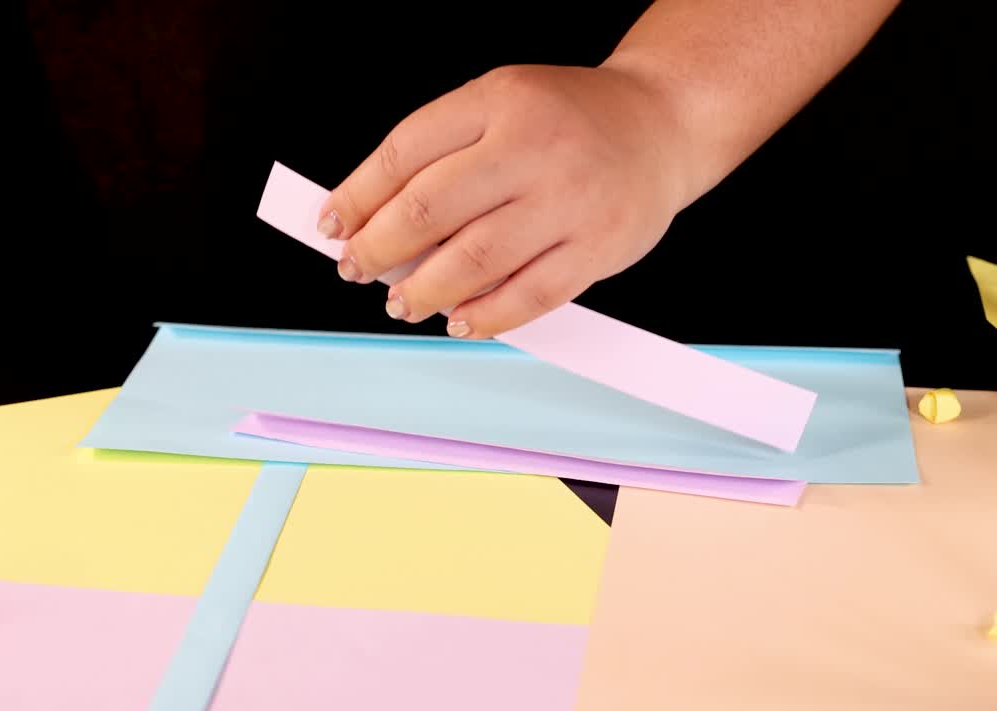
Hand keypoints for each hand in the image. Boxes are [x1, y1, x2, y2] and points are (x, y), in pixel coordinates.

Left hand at [317, 63, 688, 338]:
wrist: (662, 123)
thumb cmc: (573, 120)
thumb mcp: (502, 105)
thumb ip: (444, 153)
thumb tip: (374, 220)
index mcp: (499, 102)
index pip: (406, 154)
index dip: (358, 197)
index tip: (333, 226)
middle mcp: (533, 147)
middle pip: (431, 208)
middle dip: (380, 248)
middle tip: (359, 268)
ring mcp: (569, 199)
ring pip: (476, 259)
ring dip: (425, 290)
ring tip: (403, 301)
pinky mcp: (598, 246)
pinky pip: (532, 294)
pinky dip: (488, 316)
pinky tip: (462, 321)